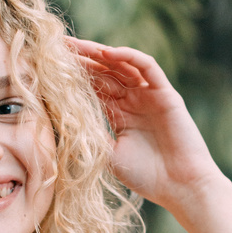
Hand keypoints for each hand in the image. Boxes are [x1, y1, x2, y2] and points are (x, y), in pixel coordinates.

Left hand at [67, 38, 222, 210]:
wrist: (181, 187)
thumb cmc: (148, 177)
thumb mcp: (110, 156)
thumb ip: (92, 137)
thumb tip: (62, 125)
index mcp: (120, 115)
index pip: (94, 88)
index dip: (74, 76)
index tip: (49, 67)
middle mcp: (135, 101)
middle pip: (105, 72)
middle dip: (82, 58)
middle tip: (57, 46)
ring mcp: (150, 96)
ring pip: (123, 65)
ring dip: (100, 53)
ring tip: (77, 45)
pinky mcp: (166, 94)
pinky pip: (147, 67)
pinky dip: (129, 57)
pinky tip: (108, 52)